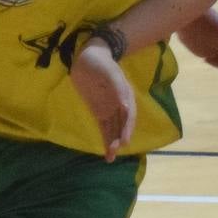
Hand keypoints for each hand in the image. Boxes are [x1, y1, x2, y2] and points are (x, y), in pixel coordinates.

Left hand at [70, 39, 135, 160]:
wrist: (89, 58)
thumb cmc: (101, 63)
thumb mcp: (109, 72)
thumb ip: (117, 88)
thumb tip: (126, 106)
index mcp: (125, 95)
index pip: (128, 115)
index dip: (127, 128)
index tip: (124, 140)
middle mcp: (120, 105)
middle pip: (122, 125)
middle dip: (119, 139)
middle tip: (115, 151)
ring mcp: (110, 109)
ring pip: (113, 129)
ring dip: (113, 143)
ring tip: (110, 158)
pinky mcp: (99, 112)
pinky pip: (104, 128)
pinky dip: (106, 139)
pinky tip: (107, 151)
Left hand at [177, 9, 217, 67]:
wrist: (186, 7)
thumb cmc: (192, 33)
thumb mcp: (200, 51)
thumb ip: (211, 54)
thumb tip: (214, 49)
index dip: (217, 65)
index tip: (205, 58)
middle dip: (216, 53)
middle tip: (201, 50)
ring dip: (213, 43)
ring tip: (197, 39)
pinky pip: (217, 30)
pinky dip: (210, 34)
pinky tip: (197, 30)